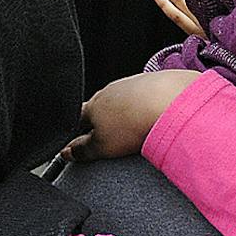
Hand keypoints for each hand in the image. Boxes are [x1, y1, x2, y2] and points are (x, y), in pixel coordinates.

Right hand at [61, 70, 200, 160]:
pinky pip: (144, 96)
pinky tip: (152, 117)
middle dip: (102, 121)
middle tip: (110, 140)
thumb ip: (82, 149)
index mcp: (93, 105)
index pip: (77, 118)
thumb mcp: (101, 146)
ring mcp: (132, 83)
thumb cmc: (133, 122)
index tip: (79, 143)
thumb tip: (66, 152)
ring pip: (122, 100)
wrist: (169, 100)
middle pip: (101, 107)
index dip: (77, 131)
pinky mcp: (154, 82)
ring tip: (134, 131)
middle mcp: (110, 90)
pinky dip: (145, 106)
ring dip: (124, 113)